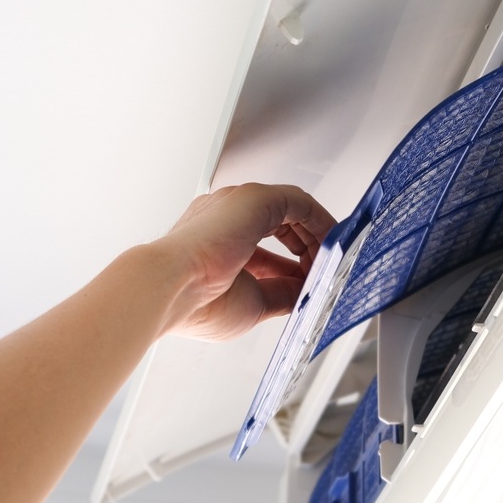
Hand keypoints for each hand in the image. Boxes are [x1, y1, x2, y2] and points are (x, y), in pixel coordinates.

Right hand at [156, 183, 335, 340]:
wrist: (169, 289)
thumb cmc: (194, 303)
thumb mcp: (252, 304)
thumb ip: (281, 294)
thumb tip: (305, 292)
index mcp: (215, 244)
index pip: (264, 250)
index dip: (292, 267)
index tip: (308, 283)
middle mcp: (225, 220)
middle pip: (281, 227)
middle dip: (307, 251)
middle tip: (323, 274)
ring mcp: (238, 206)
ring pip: (292, 211)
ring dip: (317, 235)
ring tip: (332, 260)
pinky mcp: (255, 199)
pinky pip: (299, 203)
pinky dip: (320, 221)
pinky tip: (332, 241)